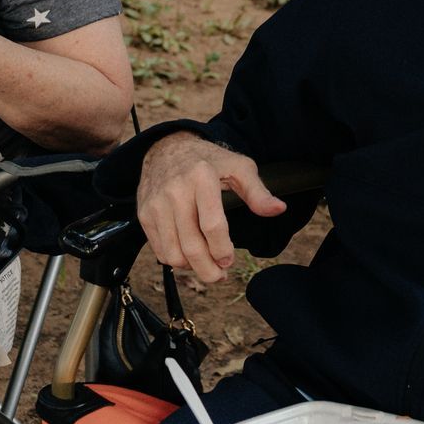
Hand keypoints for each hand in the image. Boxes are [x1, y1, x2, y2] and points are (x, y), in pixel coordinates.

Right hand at [135, 132, 285, 285]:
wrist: (167, 147)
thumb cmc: (208, 160)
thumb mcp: (238, 167)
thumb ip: (258, 192)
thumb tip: (278, 209)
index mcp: (201, 177)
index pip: (212, 226)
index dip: (222, 250)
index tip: (229, 260)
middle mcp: (175, 191)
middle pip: (191, 246)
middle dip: (209, 270)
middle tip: (220, 276)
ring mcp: (157, 204)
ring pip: (173, 253)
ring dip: (192, 268)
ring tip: (206, 266)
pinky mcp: (145, 214)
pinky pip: (160, 250)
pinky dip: (175, 260)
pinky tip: (189, 255)